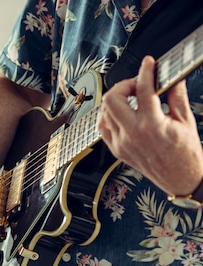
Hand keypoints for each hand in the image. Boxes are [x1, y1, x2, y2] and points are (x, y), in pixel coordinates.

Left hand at [98, 56, 202, 195]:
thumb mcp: (186, 120)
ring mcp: (121, 143)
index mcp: (152, 126)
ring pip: (104, 113)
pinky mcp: (116, 150)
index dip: (145, 71)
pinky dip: (109, 116)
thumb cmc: (185, 154)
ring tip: (131, 99)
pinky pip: (102, 127)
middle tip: (135, 85)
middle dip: (122, 86)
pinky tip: (122, 113)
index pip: (143, 90)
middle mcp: (132, 135)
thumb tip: (172, 77)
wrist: (180, 179)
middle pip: (111, 100)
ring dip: (116, 101)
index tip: (148, 63)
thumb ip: (177, 96)